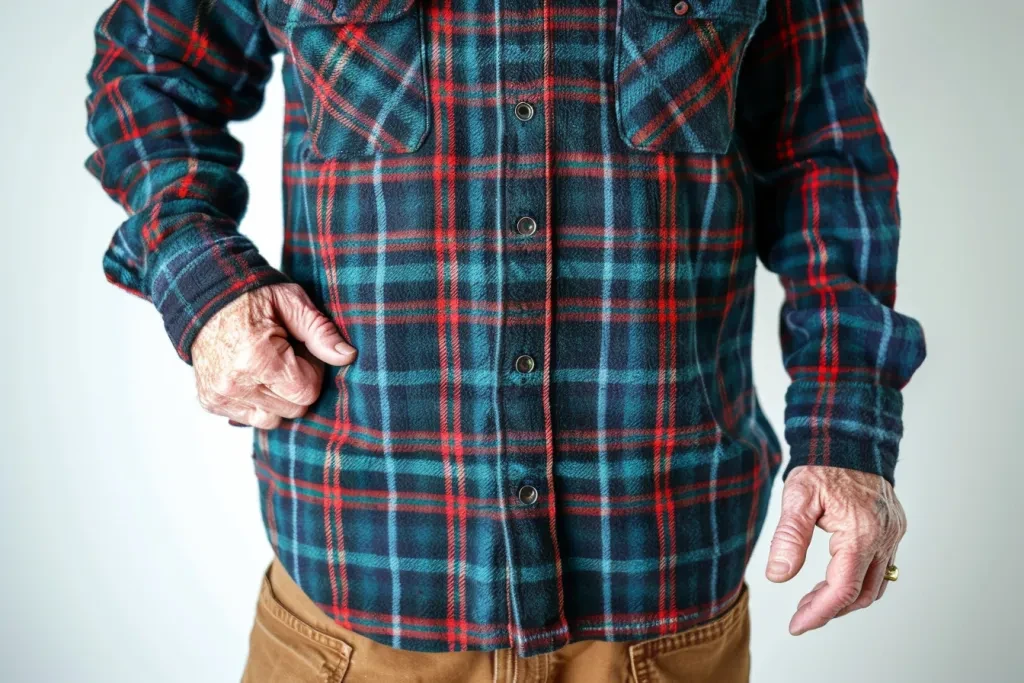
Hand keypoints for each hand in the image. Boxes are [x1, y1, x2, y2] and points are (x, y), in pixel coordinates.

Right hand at [191, 283, 356, 428]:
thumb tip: (347, 356)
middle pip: (293, 409)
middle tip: (285, 357)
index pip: (306, 392)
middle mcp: (234, 384)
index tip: (300, 352)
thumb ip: (321, 332)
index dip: (312, 372)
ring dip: (278, 398)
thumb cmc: (252, 298)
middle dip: (297, 386)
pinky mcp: (211, 403)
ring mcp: (220, 396)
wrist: (205, 299)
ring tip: (269, 368)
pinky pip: (250, 419)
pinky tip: (253, 377)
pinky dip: (258, 402)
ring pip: (273, 419)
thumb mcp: (292, 302)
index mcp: (256, 358)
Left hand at [765, 466, 905, 634]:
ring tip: (813, 599)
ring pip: (875, 585)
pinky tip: (834, 577)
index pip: (842, 589)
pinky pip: (881, 568)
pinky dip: (858, 580)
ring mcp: (893, 534)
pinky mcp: (894, 529)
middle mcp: (884, 537)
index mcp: (860, 532)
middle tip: (800, 613)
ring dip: (845, 598)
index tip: (797, 625)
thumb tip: (778, 576)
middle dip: (829, 608)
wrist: (849, 438)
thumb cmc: (822, 465)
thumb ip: (789, 538)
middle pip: (861, 594)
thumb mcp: (797, 497)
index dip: (819, 613)